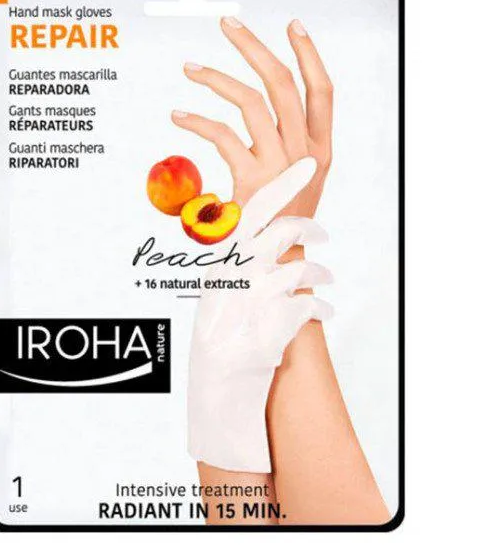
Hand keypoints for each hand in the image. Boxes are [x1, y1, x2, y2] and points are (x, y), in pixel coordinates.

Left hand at [172, 17, 332, 217]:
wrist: (276, 261)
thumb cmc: (281, 218)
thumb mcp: (298, 177)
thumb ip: (289, 142)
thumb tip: (261, 107)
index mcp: (320, 149)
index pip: (322, 91)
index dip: (309, 54)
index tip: (292, 25)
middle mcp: (305, 152)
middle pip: (282, 84)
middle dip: (253, 48)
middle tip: (227, 25)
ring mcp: (280, 165)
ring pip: (251, 102)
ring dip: (217, 78)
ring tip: (190, 68)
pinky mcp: (252, 180)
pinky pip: (223, 136)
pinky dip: (198, 122)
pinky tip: (179, 115)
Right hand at [187, 159, 332, 472]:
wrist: (219, 380)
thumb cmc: (221, 330)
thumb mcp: (220, 287)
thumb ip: (238, 258)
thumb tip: (262, 230)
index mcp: (224, 259)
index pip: (254, 210)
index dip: (283, 185)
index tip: (306, 165)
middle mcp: (240, 272)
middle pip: (282, 231)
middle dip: (309, 227)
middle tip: (322, 234)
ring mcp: (257, 297)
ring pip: (302, 267)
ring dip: (319, 273)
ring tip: (324, 280)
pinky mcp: (277, 322)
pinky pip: (311, 301)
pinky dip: (321, 305)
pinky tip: (323, 311)